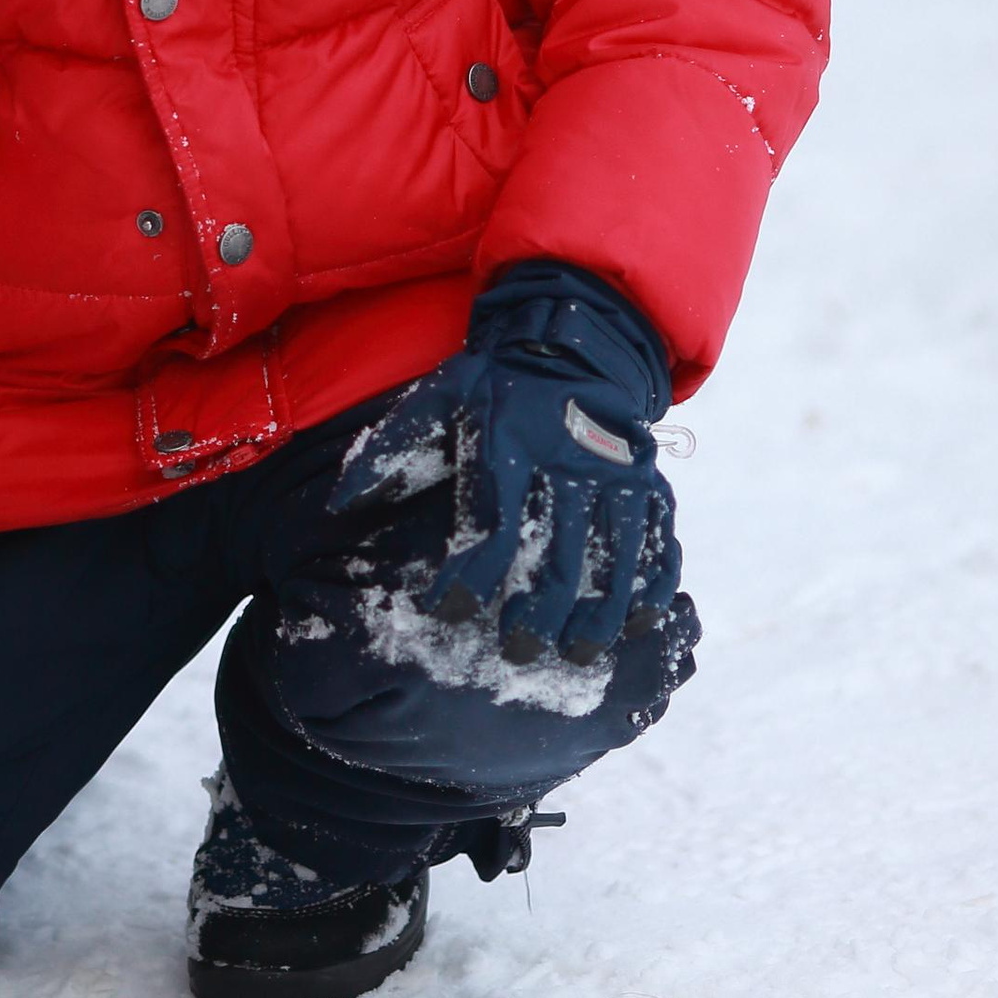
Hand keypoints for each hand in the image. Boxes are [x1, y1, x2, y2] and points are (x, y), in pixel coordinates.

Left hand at [333, 264, 678, 665]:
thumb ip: (389, 451)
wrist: (572, 343)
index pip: (492, 525)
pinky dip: (654, 583)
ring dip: (599, 612)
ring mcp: (620, 471)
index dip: (470, 576)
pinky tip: (639, 620)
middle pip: (557, 554)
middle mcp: (571, 458)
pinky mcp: (653, 480)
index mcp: (510, 440)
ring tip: (577, 653)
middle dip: (538, 613)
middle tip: (517, 650)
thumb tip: (336, 506)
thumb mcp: (436, 397)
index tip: (448, 609)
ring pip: (616, 557)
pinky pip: (661, 539)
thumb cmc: (494, 386)